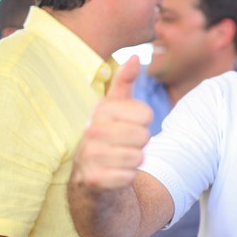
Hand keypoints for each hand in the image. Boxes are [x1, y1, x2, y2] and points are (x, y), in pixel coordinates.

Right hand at [73, 56, 152, 191]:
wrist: (90, 177)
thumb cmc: (109, 137)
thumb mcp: (115, 108)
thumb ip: (125, 83)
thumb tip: (136, 57)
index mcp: (100, 110)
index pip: (146, 114)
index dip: (143, 124)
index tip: (128, 127)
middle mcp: (91, 131)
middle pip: (144, 136)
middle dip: (140, 145)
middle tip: (124, 146)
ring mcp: (90, 156)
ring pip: (139, 158)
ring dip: (134, 162)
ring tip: (119, 159)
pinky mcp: (94, 180)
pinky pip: (129, 177)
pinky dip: (127, 178)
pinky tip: (115, 175)